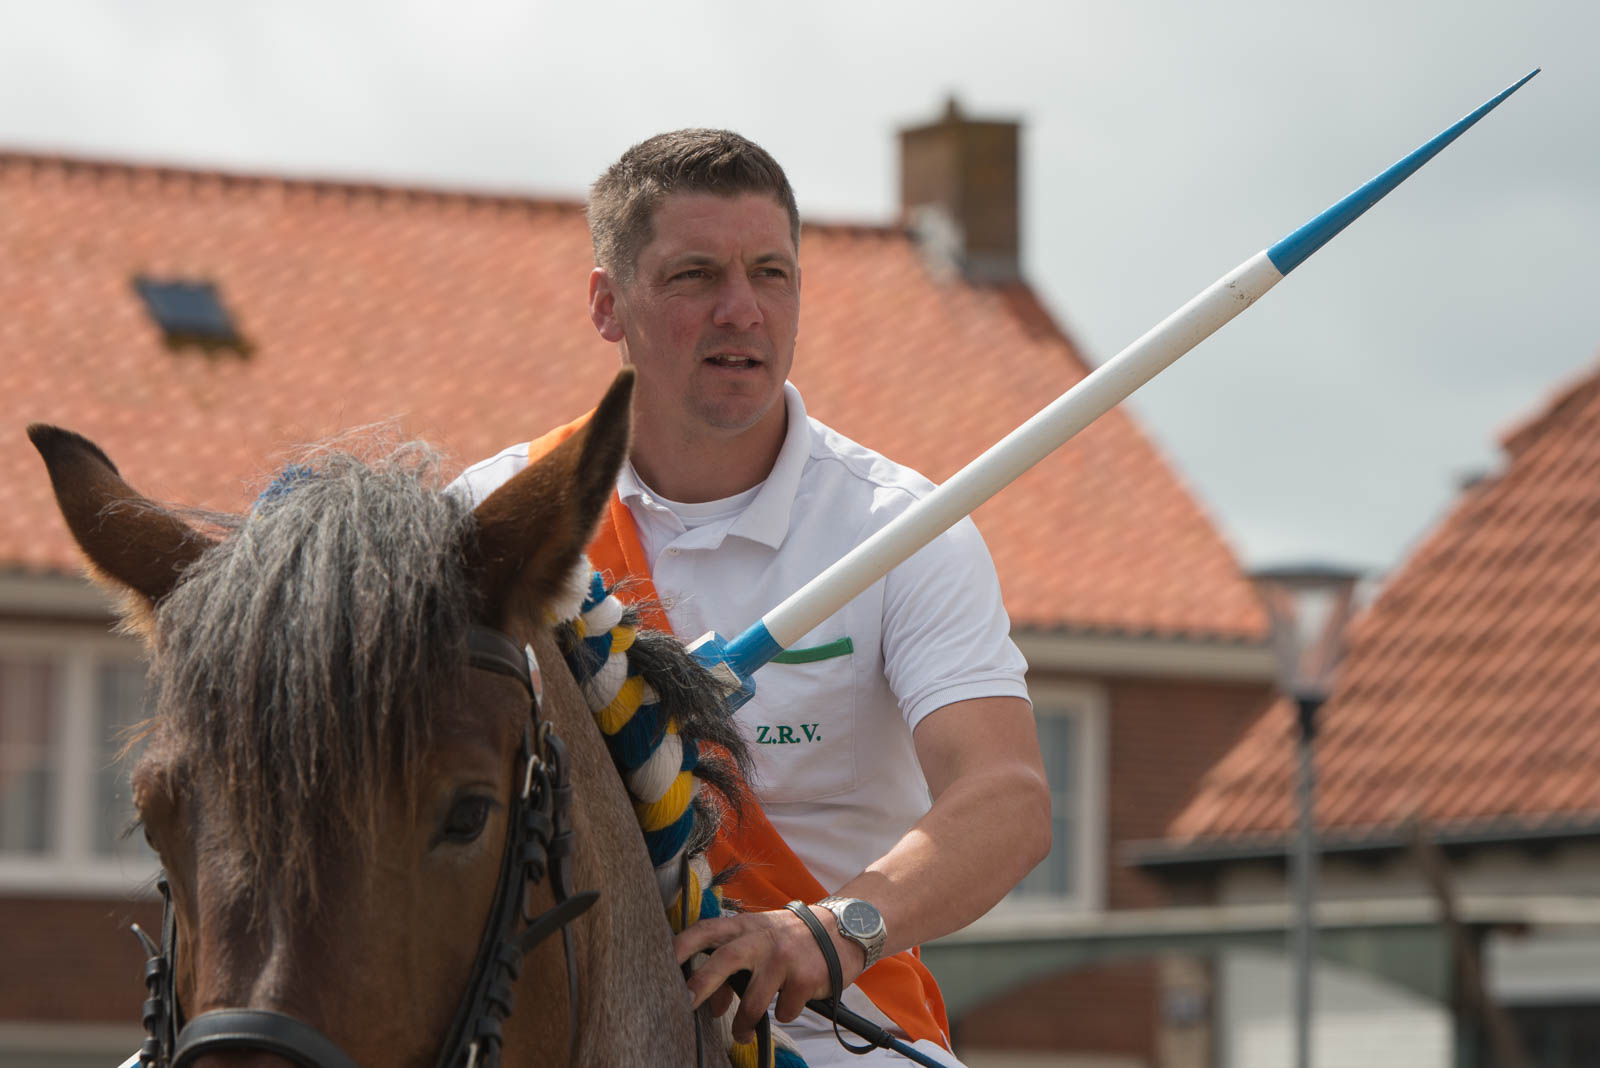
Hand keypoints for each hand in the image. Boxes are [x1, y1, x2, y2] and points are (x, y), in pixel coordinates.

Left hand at [673, 905, 865, 1042]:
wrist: (843, 930)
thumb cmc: (790, 939)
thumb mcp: (760, 943)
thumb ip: (731, 968)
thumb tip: (710, 1004)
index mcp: (746, 926)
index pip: (708, 930)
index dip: (684, 944)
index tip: (664, 961)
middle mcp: (763, 938)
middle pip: (727, 958)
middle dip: (703, 982)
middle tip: (687, 1004)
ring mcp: (785, 958)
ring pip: (754, 1000)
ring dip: (743, 1023)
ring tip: (742, 1033)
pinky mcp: (806, 978)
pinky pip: (785, 1010)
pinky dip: (784, 1013)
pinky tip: (791, 1002)